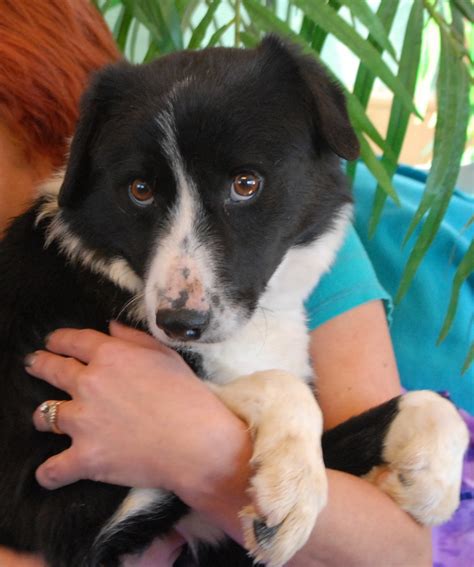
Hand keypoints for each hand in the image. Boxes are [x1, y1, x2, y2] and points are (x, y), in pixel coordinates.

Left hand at [26, 322, 249, 499]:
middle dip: (39, 364)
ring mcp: (83, 421)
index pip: (72, 341)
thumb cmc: (189, 396)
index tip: (52, 342)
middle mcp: (89, 383)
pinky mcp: (85, 457)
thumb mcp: (167, 356)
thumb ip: (134, 339)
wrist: (198, 443)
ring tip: (43, 418)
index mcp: (111, 356)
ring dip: (42, 416)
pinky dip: (50, 473)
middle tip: (34, 364)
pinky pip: (53, 468)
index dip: (58, 340)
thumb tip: (110, 327)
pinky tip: (50, 474)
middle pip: (51, 369)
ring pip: (44, 415)